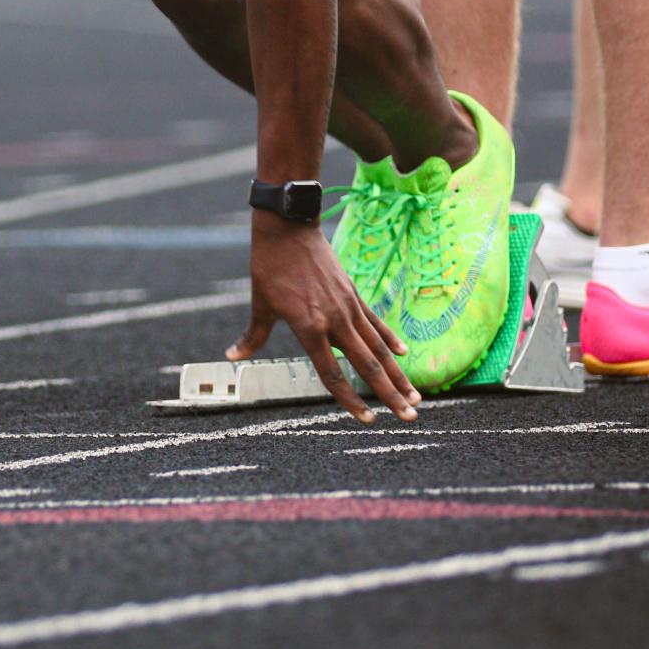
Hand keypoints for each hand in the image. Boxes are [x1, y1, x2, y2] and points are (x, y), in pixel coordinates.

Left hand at [228, 218, 419, 423]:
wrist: (288, 228)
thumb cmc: (270, 266)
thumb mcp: (260, 303)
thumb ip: (253, 335)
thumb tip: (233, 355)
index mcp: (309, 328)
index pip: (333, 374)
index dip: (350, 400)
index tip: (368, 420)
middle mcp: (334, 321)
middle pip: (367, 365)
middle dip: (390, 394)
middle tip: (410, 416)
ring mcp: (348, 306)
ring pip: (378, 347)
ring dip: (398, 373)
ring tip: (415, 396)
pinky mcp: (353, 293)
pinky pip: (375, 322)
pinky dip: (390, 338)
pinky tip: (404, 354)